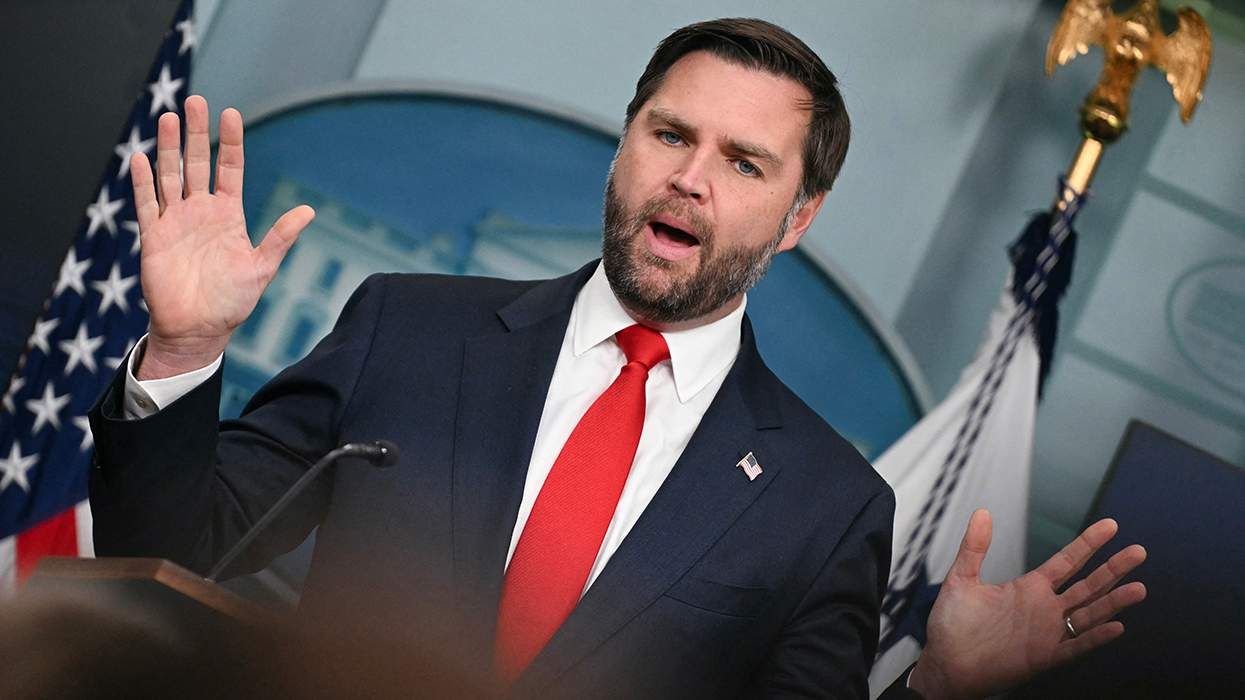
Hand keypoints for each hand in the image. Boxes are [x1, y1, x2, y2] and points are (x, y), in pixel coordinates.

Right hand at [130, 95, 314, 378]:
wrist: (198, 329)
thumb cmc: (232, 302)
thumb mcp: (261, 267)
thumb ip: (280, 238)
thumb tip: (308, 211)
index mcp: (228, 215)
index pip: (229, 168)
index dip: (230, 142)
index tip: (230, 113)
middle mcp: (201, 212)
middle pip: (196, 163)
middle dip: (196, 133)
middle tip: (195, 101)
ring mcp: (176, 222)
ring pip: (170, 176)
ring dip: (168, 148)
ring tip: (168, 118)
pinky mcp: (154, 237)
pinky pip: (147, 205)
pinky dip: (143, 182)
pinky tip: (140, 158)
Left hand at [907, 509, 1145, 699]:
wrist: (945, 663)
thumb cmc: (952, 624)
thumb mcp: (962, 579)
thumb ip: (975, 547)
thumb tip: (982, 512)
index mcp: (1028, 588)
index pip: (1067, 561)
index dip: (1088, 543)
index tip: (1110, 525)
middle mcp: (1044, 608)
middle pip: (1087, 585)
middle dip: (1113, 568)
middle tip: (1139, 551)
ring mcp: (1047, 633)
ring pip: (1088, 614)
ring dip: (1113, 602)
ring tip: (1139, 587)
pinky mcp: (1043, 657)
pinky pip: (1075, 646)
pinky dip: (1094, 637)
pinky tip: (1115, 626)